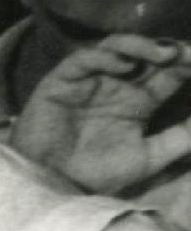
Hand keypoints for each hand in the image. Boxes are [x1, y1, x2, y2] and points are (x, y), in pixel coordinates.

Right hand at [11, 35, 190, 194]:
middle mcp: (117, 84)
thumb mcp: (149, 157)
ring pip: (116, 47)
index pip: (169, 73)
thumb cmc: (97, 173)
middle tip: (188, 55)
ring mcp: (90, 80)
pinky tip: (124, 65)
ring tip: (164, 54)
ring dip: (142, 46)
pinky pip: (83, 60)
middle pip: (147, 55)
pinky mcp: (62, 81)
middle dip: (170, 51)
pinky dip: (104, 57)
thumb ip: (180, 137)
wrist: (53, 184)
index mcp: (139, 101)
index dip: (187, 65)